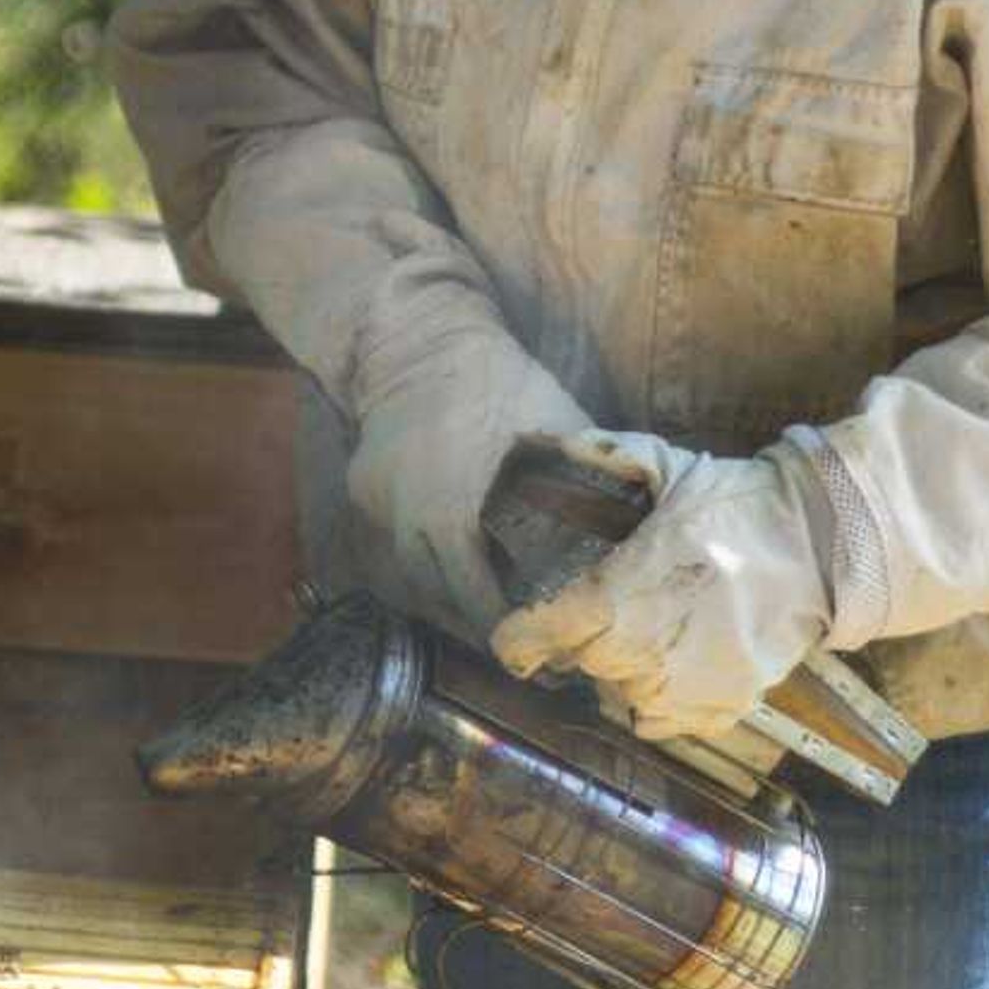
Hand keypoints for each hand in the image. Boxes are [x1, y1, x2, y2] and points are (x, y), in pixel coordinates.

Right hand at [345, 316, 592, 633]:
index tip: (542, 651)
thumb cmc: (500, 381)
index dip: (511, 630)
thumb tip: (627, 537)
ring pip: (411, 579)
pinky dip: (423, 561)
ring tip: (486, 615)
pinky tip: (451, 566)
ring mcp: (376, 507)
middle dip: (479, 625)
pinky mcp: (361, 493)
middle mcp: (405, 519)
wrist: (419, 337)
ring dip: (448, 599)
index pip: (479, 598)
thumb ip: (586, 486)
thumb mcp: (557, 431)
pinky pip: (392, 545)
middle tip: (520, 644)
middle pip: (440, 599)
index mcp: (453, 511)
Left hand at [490, 428, 834, 741]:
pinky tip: (670, 665)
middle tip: (607, 608)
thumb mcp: (667, 466)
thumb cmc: (737, 507)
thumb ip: (601, 455)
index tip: (517, 633)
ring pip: (615, 693)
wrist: (819, 550)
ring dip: (619, 669)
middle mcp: (637, 657)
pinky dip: (657, 699)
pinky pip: (658, 721)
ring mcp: (679, 691)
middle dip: (580, 638)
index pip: (532, 639)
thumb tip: (539, 437)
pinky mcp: (717, 710)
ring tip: (645, 632)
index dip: (516, 638)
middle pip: (577, 662)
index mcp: (612, 601)